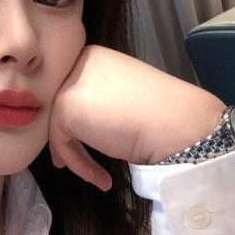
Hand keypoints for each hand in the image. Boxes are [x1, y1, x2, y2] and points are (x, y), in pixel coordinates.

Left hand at [48, 45, 224, 190]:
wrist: (174, 123)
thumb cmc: (160, 114)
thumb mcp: (123, 97)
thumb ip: (100, 100)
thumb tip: (82, 121)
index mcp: (96, 57)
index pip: (74, 91)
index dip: (77, 122)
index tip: (85, 145)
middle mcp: (80, 63)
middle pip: (63, 107)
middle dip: (69, 139)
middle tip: (76, 163)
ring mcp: (70, 84)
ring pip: (59, 126)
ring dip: (76, 156)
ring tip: (97, 177)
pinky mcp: (65, 107)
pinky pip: (61, 141)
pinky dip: (79, 163)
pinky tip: (101, 177)